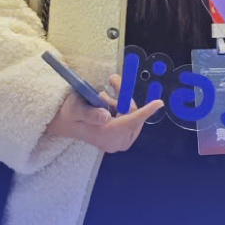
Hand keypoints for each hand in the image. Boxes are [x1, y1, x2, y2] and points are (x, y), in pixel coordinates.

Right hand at [44, 73, 162, 153]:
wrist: (65, 124)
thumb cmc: (70, 114)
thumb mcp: (75, 109)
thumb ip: (90, 113)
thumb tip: (107, 115)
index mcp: (105, 134)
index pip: (130, 121)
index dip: (145, 111)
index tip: (159, 103)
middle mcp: (114, 142)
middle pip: (133, 116)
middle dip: (124, 99)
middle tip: (112, 82)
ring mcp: (117, 143)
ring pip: (131, 116)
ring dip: (120, 103)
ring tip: (102, 97)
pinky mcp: (118, 141)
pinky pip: (129, 121)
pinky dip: (121, 109)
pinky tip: (106, 105)